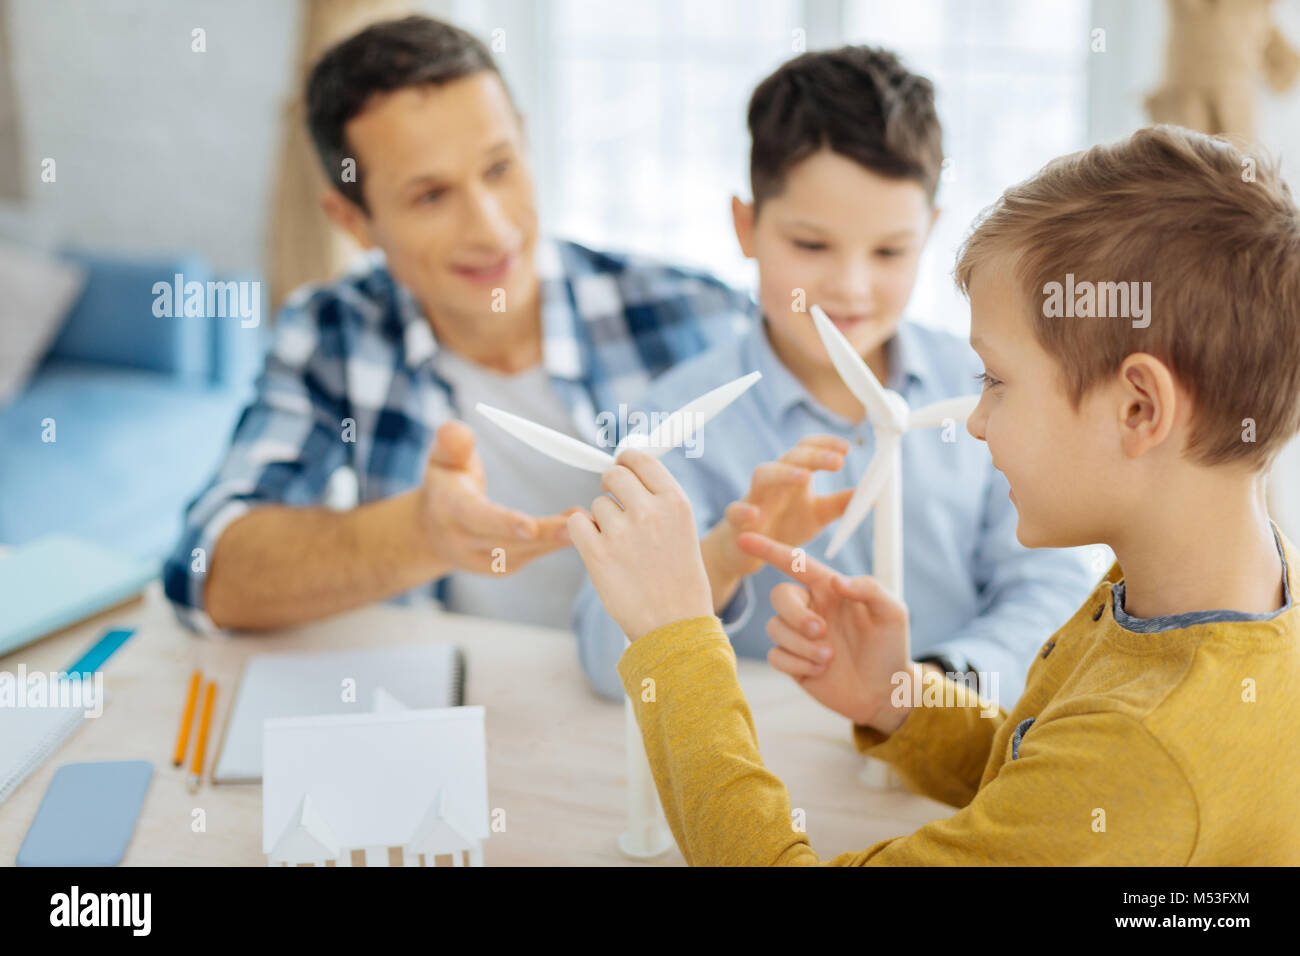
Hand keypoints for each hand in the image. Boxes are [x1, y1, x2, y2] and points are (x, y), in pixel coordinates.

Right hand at [418, 421, 575, 574]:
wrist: (433, 530)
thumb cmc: (445, 484)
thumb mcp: (440, 458)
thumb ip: (450, 443)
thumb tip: (460, 433)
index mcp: (450, 510)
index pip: (476, 518)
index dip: (502, 522)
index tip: (529, 526)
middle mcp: (464, 541)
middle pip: (506, 542)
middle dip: (542, 535)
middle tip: (575, 523)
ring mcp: (483, 560)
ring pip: (523, 553)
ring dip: (555, 539)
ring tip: (588, 519)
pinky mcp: (501, 568)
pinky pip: (530, 557)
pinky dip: (554, 544)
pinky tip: (578, 527)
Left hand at [567, 450, 713, 639]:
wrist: (674, 626)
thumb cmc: (679, 581)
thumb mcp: (683, 531)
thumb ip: (659, 501)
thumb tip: (628, 470)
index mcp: (675, 502)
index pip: (641, 460)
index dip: (626, 460)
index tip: (620, 464)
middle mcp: (649, 511)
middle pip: (614, 475)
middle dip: (610, 486)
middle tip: (612, 502)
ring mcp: (622, 532)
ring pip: (595, 505)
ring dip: (600, 520)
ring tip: (619, 547)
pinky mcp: (598, 554)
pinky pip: (576, 523)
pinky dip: (582, 534)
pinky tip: (598, 550)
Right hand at [703, 436, 853, 605]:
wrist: (746, 550)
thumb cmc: (783, 526)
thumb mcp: (817, 515)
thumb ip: (841, 503)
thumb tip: (873, 494)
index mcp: (794, 477)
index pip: (807, 449)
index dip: (825, 444)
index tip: (848, 448)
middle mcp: (774, 482)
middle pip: (790, 457)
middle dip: (813, 456)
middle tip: (838, 462)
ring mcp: (754, 499)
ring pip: (762, 475)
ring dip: (783, 474)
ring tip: (804, 478)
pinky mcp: (736, 522)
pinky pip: (735, 511)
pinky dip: (743, 511)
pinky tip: (754, 515)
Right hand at [737, 530, 915, 733]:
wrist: (885, 691)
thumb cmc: (890, 646)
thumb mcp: (892, 612)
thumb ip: (869, 588)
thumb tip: (837, 581)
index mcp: (829, 588)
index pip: (795, 563)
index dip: (769, 550)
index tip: (744, 539)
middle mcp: (811, 608)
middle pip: (779, 595)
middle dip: (796, 614)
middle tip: (821, 631)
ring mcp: (799, 635)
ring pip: (775, 627)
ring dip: (802, 644)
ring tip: (830, 657)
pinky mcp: (793, 661)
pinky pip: (775, 655)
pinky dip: (796, 663)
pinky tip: (820, 670)